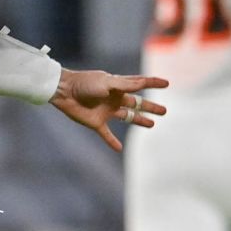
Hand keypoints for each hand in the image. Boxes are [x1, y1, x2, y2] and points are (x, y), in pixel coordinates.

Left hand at [48, 69, 167, 151]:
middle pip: (137, 103)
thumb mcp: (107, 82)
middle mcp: (114, 98)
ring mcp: (106, 111)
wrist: (64, 91)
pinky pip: (107, 135)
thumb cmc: (85, 83)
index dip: (153, 83)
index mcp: (118, 86)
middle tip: (164, 111)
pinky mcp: (96, 123)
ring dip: (139, 120)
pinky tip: (119, 148)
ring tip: (152, 124)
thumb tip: (143, 83)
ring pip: (127, 117)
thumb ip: (125, 85)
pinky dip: (112, 142)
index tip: (167, 83)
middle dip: (150, 107)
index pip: (139, 83)